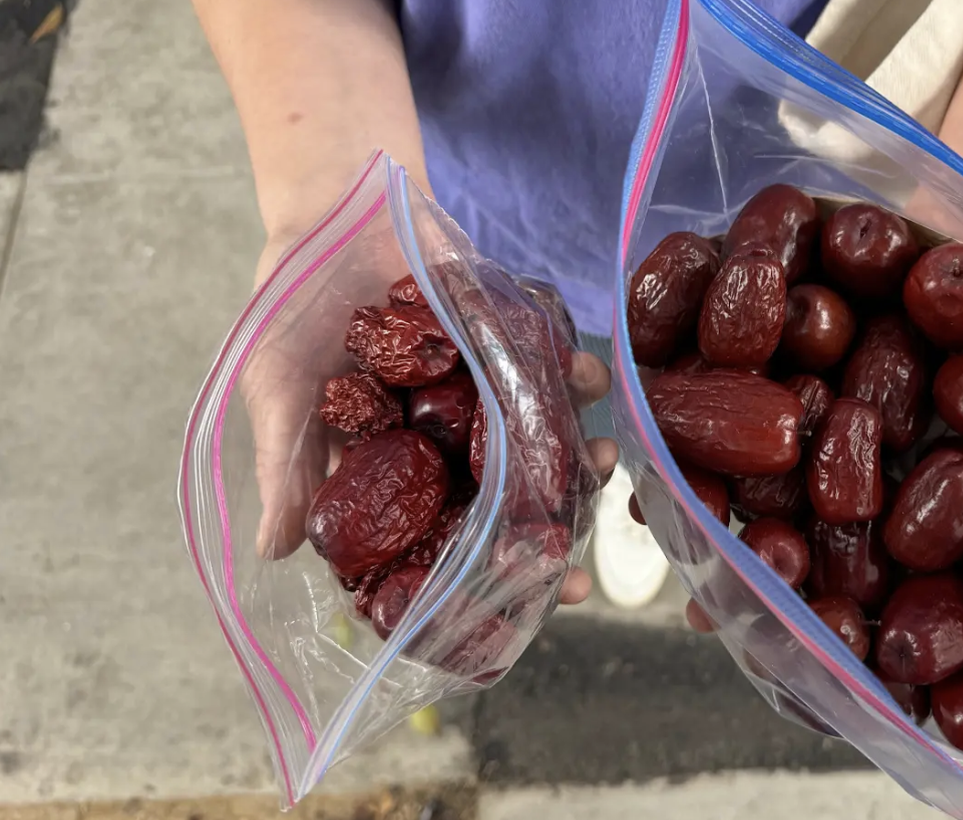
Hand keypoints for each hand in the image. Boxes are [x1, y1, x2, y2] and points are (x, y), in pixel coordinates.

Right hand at [242, 237, 616, 606]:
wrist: (331, 205)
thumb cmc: (289, 306)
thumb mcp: (276, 388)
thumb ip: (286, 466)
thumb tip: (275, 554)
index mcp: (390, 467)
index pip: (431, 542)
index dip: (467, 584)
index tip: (505, 617)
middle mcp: (441, 441)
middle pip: (499, 505)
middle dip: (539, 540)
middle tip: (578, 574)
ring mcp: (480, 392)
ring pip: (536, 444)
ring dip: (574, 460)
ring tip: (602, 464)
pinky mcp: (508, 341)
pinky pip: (549, 366)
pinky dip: (572, 373)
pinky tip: (588, 377)